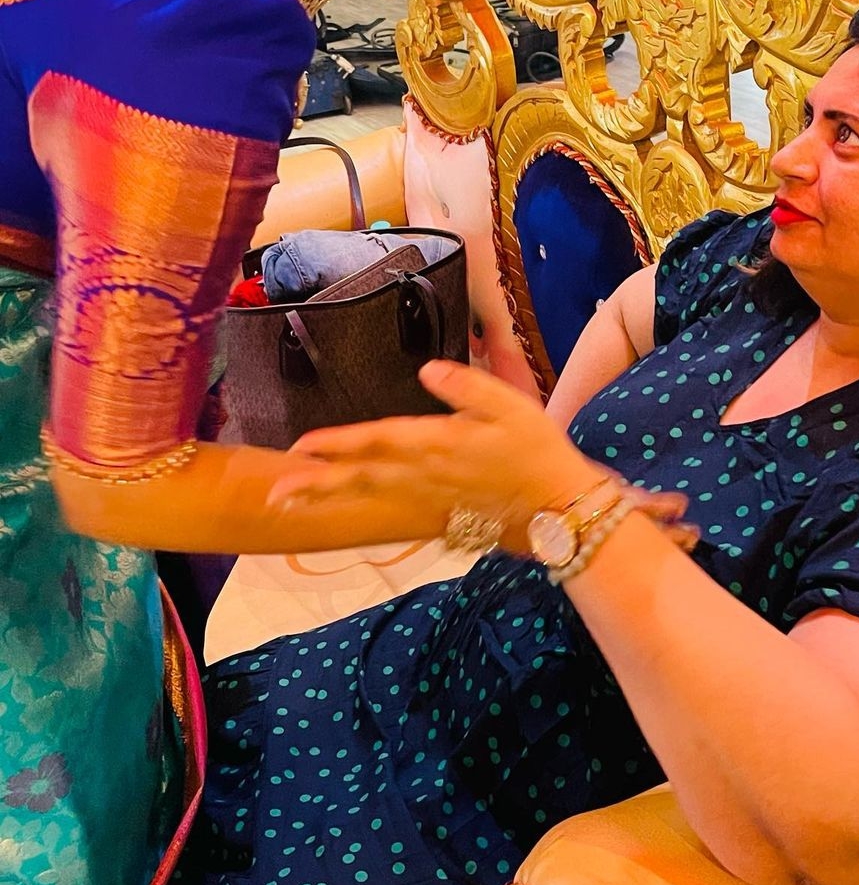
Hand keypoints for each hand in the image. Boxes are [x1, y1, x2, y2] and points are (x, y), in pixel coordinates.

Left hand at [278, 361, 698, 557]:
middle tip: (274, 494)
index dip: (339, 444)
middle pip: (362, 477)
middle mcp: (425, 476)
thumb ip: (466, 387)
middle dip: (317, 484)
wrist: (559, 508)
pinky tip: (344, 507)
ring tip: (291, 502)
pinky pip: (389, 509)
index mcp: (438, 444)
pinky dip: (361, 508)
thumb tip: (425, 370)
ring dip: (329, 498)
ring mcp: (429, 499)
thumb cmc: (536, 450)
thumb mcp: (510, 406)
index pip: (378, 441)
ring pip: (370, 497)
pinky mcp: (438, 514)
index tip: (301, 447)